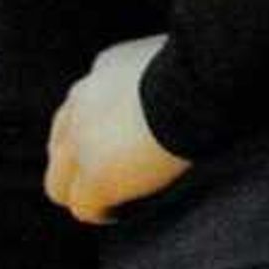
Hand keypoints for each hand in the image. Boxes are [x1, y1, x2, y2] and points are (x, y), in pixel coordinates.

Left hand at [44, 35, 186, 223]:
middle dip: (78, 162)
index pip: (84, 105)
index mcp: (106, 68)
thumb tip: (183, 87)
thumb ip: (162, 73)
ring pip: (59, 181)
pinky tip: (122, 212)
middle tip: (113, 173)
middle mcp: (82, 102)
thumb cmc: (210, 67)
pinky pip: (83, 207)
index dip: (98, 128)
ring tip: (113, 200)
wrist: (201, 84)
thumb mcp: (178, 56)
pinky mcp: (95, 176)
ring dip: (82, 191)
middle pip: (61, 144)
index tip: (124, 141)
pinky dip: (101, 211)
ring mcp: (82, 143)